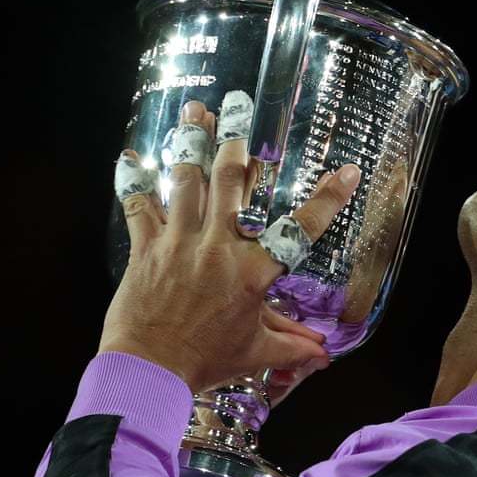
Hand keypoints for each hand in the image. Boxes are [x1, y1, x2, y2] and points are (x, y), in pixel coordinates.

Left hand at [100, 101, 359, 395]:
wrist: (149, 370)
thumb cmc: (205, 362)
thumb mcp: (256, 352)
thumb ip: (291, 345)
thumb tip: (322, 354)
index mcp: (253, 274)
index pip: (298, 231)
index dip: (327, 200)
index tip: (347, 173)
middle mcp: (218, 248)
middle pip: (231, 183)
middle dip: (236, 141)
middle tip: (240, 105)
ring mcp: (179, 243)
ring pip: (186, 181)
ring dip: (190, 142)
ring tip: (194, 110)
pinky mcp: (146, 248)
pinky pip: (138, 206)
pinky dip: (133, 181)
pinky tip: (129, 156)